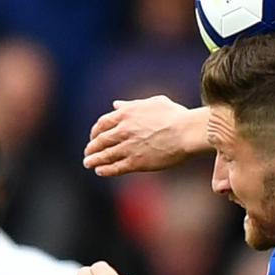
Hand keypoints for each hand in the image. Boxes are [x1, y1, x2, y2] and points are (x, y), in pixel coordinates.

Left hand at [83, 96, 206, 175]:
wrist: (186, 132)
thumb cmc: (175, 116)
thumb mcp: (153, 103)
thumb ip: (132, 104)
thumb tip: (116, 104)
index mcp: (126, 114)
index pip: (102, 124)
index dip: (95, 131)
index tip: (94, 136)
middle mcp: (124, 130)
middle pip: (100, 140)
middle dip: (92, 147)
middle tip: (88, 152)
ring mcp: (129, 147)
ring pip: (105, 155)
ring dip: (93, 160)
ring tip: (88, 164)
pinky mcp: (137, 162)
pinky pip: (116, 167)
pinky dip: (105, 170)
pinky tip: (100, 171)